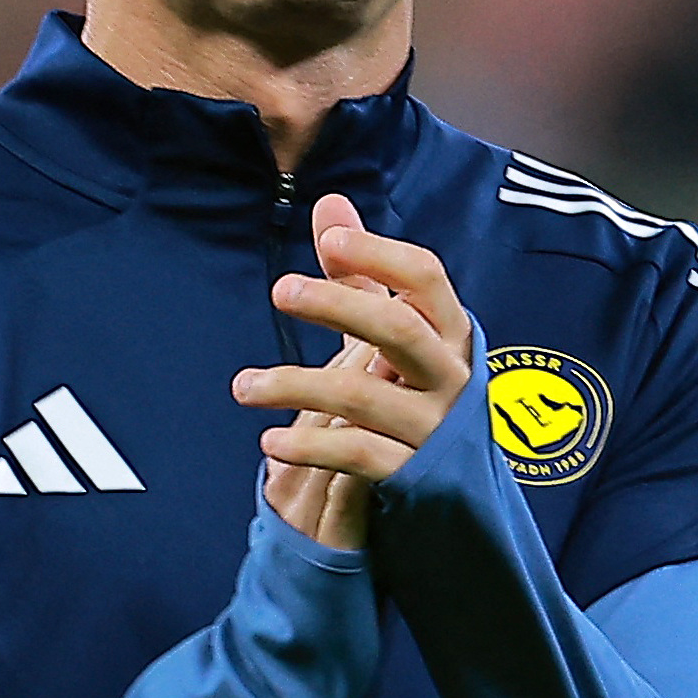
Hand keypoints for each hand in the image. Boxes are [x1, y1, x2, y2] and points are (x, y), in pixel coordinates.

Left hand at [232, 194, 475, 547]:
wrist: (454, 492)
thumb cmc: (415, 393)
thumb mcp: (394, 331)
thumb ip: (362, 273)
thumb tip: (330, 204)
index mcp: (449, 332)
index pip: (426, 278)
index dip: (380, 255)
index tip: (327, 242)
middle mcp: (450, 376)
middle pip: (398, 329)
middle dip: (339, 305)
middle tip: (280, 289)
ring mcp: (434, 428)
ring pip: (363, 396)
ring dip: (295, 385)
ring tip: (242, 387)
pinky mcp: (414, 476)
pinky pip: (358, 456)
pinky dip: (309, 448)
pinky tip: (269, 442)